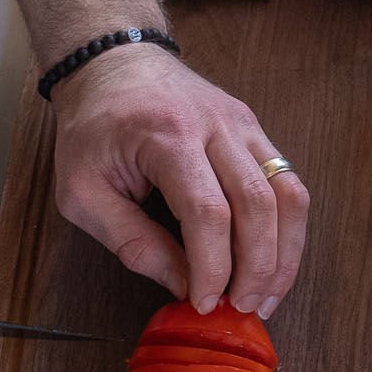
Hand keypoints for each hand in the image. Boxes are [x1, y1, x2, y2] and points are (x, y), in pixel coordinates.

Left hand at [49, 46, 308, 316]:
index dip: (213, 265)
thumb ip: (132, 241)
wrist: (113, 63)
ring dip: (285, 251)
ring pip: (287, 192)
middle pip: (258, 203)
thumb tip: (183, 287)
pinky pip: (288, 182)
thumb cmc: (92, 129)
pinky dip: (287, 228)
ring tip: (268, 294)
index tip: (203, 303)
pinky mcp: (255, 130)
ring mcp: (243, 124)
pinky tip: (274, 260)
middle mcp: (215, 125)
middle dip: (257, 266)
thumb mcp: (83, 193)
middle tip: (243, 308)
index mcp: (166, 137)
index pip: (207, 211)